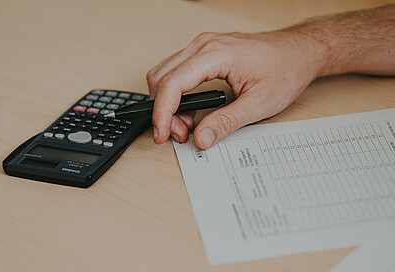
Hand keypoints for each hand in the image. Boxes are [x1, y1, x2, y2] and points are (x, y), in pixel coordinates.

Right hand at [146, 31, 325, 148]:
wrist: (299, 52)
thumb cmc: (285, 69)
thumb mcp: (259, 103)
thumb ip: (226, 122)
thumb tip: (201, 137)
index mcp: (215, 54)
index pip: (172, 83)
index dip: (162, 114)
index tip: (163, 135)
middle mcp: (204, 45)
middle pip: (161, 78)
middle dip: (164, 111)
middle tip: (181, 133)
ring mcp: (203, 46)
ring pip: (165, 74)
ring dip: (168, 103)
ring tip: (187, 124)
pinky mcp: (205, 52)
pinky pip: (176, 71)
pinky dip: (175, 94)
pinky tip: (190, 110)